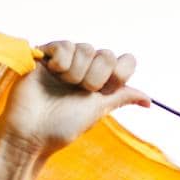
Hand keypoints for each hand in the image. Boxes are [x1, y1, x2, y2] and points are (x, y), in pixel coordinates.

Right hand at [0, 41, 150, 158]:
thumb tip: (148, 101)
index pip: (125, 61)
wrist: (31, 133)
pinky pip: (65, 46)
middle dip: (96, 76)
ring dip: (77, 72)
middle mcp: (86, 69)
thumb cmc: (62, 127)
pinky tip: (52, 72)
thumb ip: (121, 98)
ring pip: (86, 48)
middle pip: (107, 54)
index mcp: (102, 82)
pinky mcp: (47, 55)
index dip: (120, 72)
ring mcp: (67, 61)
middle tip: (80, 91)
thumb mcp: (98, 111)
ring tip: (63, 85)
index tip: (107, 89)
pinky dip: (62, 61)